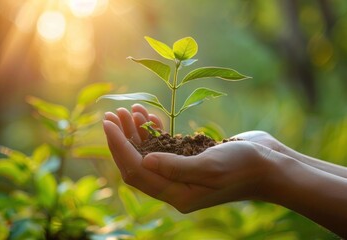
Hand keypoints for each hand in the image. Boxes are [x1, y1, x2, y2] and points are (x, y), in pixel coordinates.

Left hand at [103, 104, 278, 211]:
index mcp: (176, 194)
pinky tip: (148, 116)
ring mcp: (181, 172)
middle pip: (137, 162)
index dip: (118, 147)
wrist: (272, 164)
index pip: (135, 171)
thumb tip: (143, 161)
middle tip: (112, 114)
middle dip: (122, 139)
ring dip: (135, 132)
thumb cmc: (245, 167)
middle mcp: (175, 186)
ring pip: (148, 153)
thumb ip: (175, 167)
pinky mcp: (189, 159)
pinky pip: (163, 146)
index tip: (107, 123)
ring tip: (128, 110)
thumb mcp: (210, 167)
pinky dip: (154, 131)